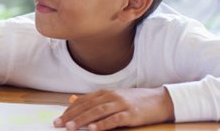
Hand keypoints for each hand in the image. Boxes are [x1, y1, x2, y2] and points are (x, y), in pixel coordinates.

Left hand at [54, 87, 173, 130]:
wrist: (159, 100)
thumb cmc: (135, 101)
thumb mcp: (113, 98)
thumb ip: (94, 100)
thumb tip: (72, 100)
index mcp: (105, 93)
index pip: (83, 101)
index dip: (70, 110)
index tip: (59, 119)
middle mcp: (111, 96)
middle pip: (87, 106)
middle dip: (72, 116)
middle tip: (59, 124)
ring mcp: (121, 104)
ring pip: (98, 112)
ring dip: (83, 120)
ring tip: (71, 127)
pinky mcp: (131, 114)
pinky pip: (114, 119)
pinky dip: (103, 124)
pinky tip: (93, 129)